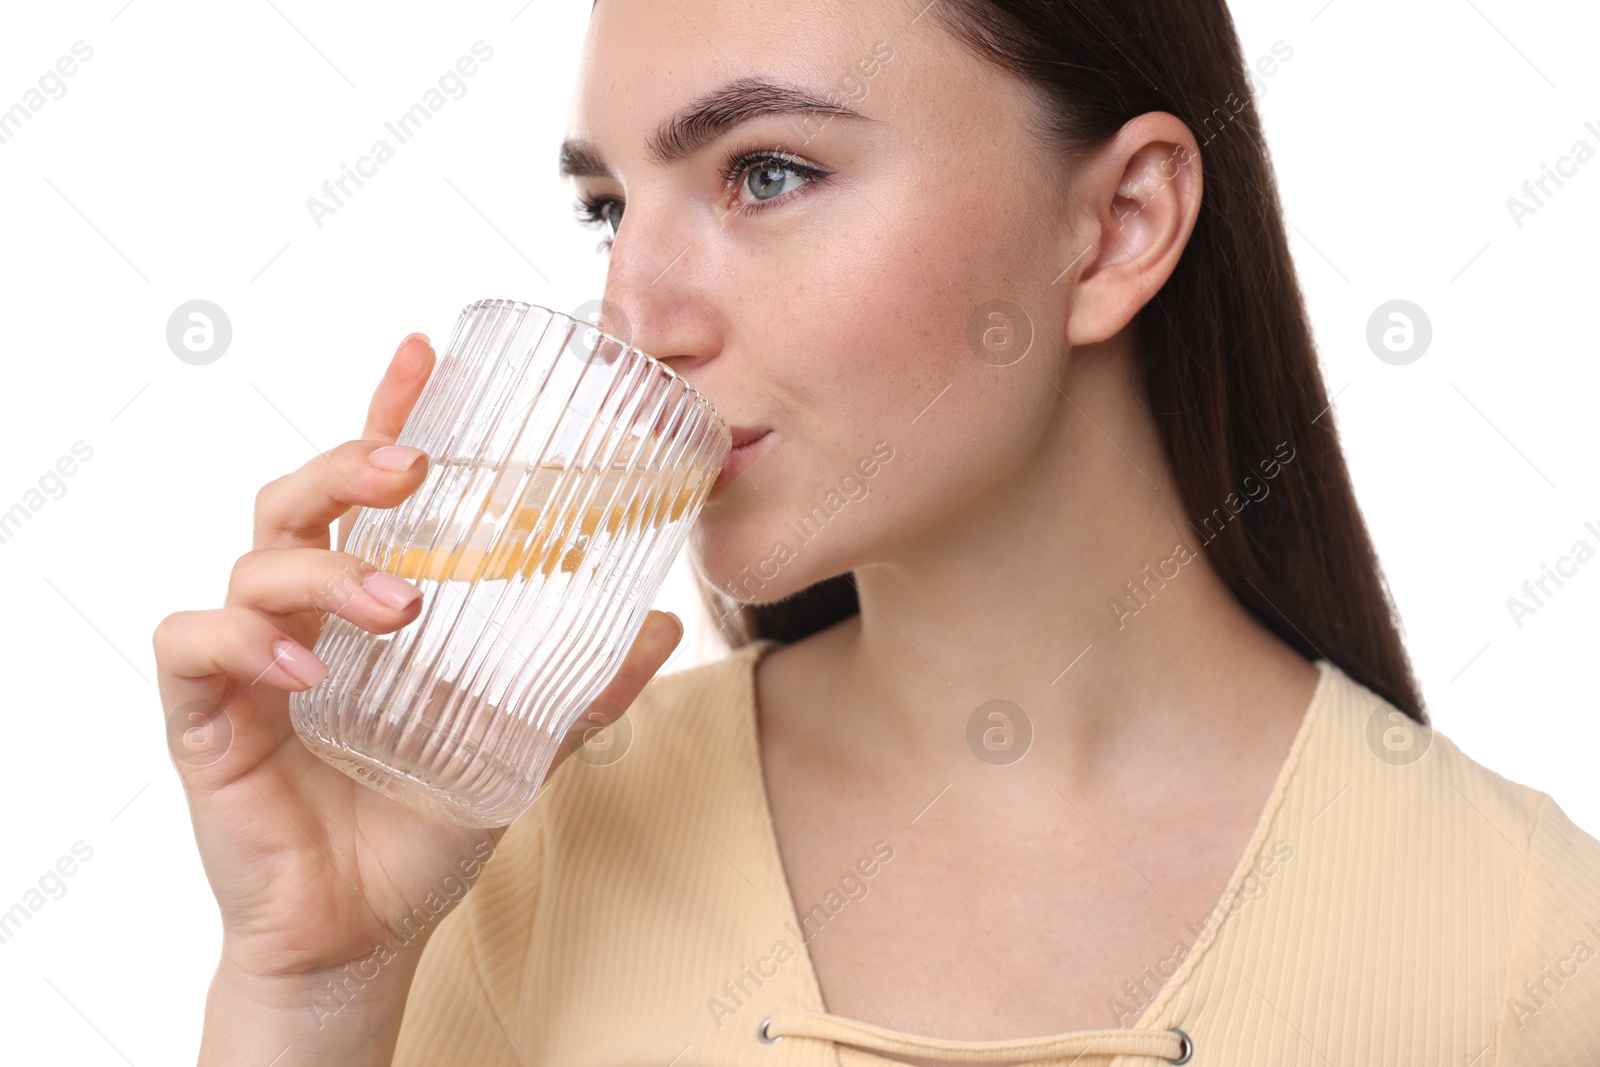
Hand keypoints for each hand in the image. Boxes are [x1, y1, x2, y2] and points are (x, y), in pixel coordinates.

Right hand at [153, 333, 684, 991]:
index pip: (369, 489)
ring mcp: (249, 663)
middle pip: (298, 500)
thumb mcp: (519, 745)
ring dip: (327, 569)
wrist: (361, 932)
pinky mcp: (204, 720)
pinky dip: (247, 645)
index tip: (424, 350)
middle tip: (412, 465)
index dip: (389, 412)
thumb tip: (665, 625)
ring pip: (255, 563)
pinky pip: (197, 650)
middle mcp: (303, 615)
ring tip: (401, 605)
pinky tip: (308, 670)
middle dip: (350, 466)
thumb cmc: (423, 825)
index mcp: (368, 602)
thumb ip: (584, 688)